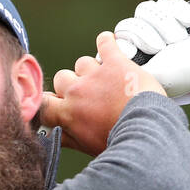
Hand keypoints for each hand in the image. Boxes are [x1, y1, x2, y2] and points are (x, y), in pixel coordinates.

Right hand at [40, 31, 165, 156]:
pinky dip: (106, 42)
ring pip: (82, 63)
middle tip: (87, 94)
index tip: (58, 105)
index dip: (51, 102)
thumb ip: (67, 138)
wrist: (145, 130)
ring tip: (105, 78)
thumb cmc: (118, 142)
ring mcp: (95, 75)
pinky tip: (107, 43)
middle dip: (71, 84)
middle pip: (61, 78)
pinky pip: (105, 43)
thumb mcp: (87, 146)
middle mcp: (76, 91)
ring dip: (90, 69)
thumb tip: (52, 136)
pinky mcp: (115, 63)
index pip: (44, 102)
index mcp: (67, 113)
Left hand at [110, 0, 189, 106]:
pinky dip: (178, 12)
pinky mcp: (173, 12)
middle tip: (164, 47)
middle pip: (128, 24)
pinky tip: (189, 24)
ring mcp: (157, 26)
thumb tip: (98, 61)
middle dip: (149, 34)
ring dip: (164, 24)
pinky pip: (164, 2)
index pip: (115, 41)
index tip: (143, 52)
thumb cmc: (185, 72)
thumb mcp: (152, 76)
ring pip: (145, 10)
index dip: (129, 42)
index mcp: (133, 60)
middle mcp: (142, 42)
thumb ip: (124, 70)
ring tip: (179, 39)